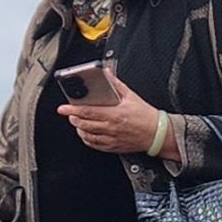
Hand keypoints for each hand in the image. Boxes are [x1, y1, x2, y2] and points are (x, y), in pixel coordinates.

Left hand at [62, 84, 177, 160]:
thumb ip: (116, 84)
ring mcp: (112, 139)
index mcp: (115, 114)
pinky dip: (87, 140)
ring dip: (79, 129)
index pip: (88, 111)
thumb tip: (106, 74)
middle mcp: (111, 127)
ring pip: (88, 136)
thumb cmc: (146, 116)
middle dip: (73, 119)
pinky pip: (95, 145)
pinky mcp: (114, 147)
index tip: (63, 108)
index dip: (73, 110)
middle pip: (84, 124)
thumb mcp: (131, 96)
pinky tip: (85, 134)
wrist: (158, 133)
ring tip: (76, 123)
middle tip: (69, 114)